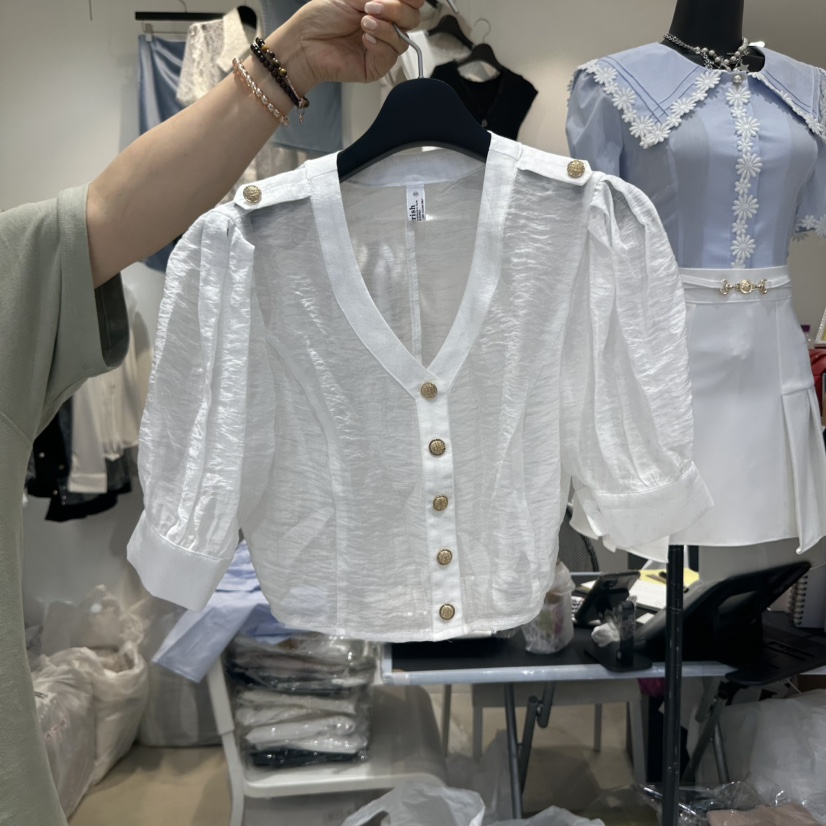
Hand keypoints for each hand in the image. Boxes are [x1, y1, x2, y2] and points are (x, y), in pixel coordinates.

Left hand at [276, 0, 424, 91]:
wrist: (304, 42)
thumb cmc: (321, 17)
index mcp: (381, 7)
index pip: (410, 2)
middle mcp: (384, 27)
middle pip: (412, 20)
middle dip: (397, 10)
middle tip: (373, 6)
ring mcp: (381, 48)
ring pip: (403, 39)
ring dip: (386, 27)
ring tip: (364, 22)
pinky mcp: (375, 67)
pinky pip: (391, 56)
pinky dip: (380, 44)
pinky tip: (365, 39)